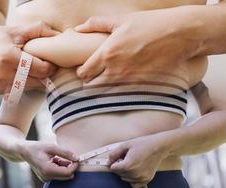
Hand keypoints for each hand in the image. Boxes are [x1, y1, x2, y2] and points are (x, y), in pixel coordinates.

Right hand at [0, 21, 59, 93]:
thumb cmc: (0, 35)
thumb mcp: (19, 29)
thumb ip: (41, 31)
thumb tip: (60, 37)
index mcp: (7, 57)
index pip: (41, 70)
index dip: (51, 66)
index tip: (51, 60)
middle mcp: (1, 74)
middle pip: (37, 82)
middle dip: (44, 74)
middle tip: (44, 64)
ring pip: (29, 88)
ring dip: (35, 80)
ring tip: (32, 68)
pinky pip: (19, 91)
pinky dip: (25, 84)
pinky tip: (22, 74)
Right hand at [20, 141, 78, 181]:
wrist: (24, 151)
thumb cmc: (37, 147)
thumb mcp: (52, 147)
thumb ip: (65, 153)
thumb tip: (77, 158)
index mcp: (48, 169)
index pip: (68, 172)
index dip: (75, 165)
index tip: (76, 157)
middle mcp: (47, 177)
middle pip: (67, 175)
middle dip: (70, 166)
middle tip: (68, 155)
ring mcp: (46, 178)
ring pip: (63, 175)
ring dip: (64, 166)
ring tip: (57, 156)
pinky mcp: (46, 178)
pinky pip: (58, 174)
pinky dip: (60, 167)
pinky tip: (54, 159)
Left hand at [74, 8, 199, 83]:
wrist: (180, 34)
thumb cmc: (150, 24)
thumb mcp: (121, 20)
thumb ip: (96, 24)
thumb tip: (78, 28)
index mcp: (107, 53)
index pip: (84, 72)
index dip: (81, 72)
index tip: (84, 69)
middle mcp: (115, 70)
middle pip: (92, 86)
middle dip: (89, 83)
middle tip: (92, 77)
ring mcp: (129, 81)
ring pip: (105, 94)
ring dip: (102, 89)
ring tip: (105, 81)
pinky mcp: (141, 87)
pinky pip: (122, 95)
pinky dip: (118, 92)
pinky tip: (121, 84)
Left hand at [108, 134, 168, 187]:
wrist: (158, 146)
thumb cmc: (143, 144)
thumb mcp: (126, 144)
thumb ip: (114, 153)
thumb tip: (109, 160)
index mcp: (128, 165)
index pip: (113, 169)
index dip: (114, 162)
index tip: (118, 158)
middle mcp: (134, 173)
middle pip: (119, 174)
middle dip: (119, 166)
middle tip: (125, 158)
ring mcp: (141, 177)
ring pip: (125, 179)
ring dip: (125, 172)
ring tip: (131, 163)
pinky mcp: (147, 179)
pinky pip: (134, 184)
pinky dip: (132, 179)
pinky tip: (134, 171)